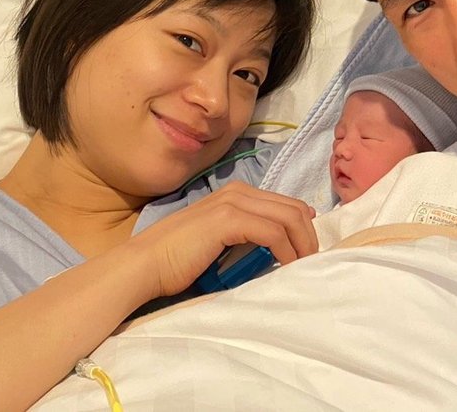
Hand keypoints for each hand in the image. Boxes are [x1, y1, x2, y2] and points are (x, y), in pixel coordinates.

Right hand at [116, 182, 317, 297]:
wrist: (144, 265)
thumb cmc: (178, 261)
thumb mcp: (220, 242)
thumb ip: (246, 236)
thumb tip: (280, 246)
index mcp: (235, 194)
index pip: (285, 204)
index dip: (304, 226)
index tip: (309, 250)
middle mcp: (237, 191)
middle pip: (293, 208)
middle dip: (309, 235)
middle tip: (312, 261)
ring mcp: (232, 202)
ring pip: (288, 217)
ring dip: (302, 243)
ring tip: (304, 266)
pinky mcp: (228, 219)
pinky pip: (273, 232)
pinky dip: (286, 250)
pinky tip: (287, 266)